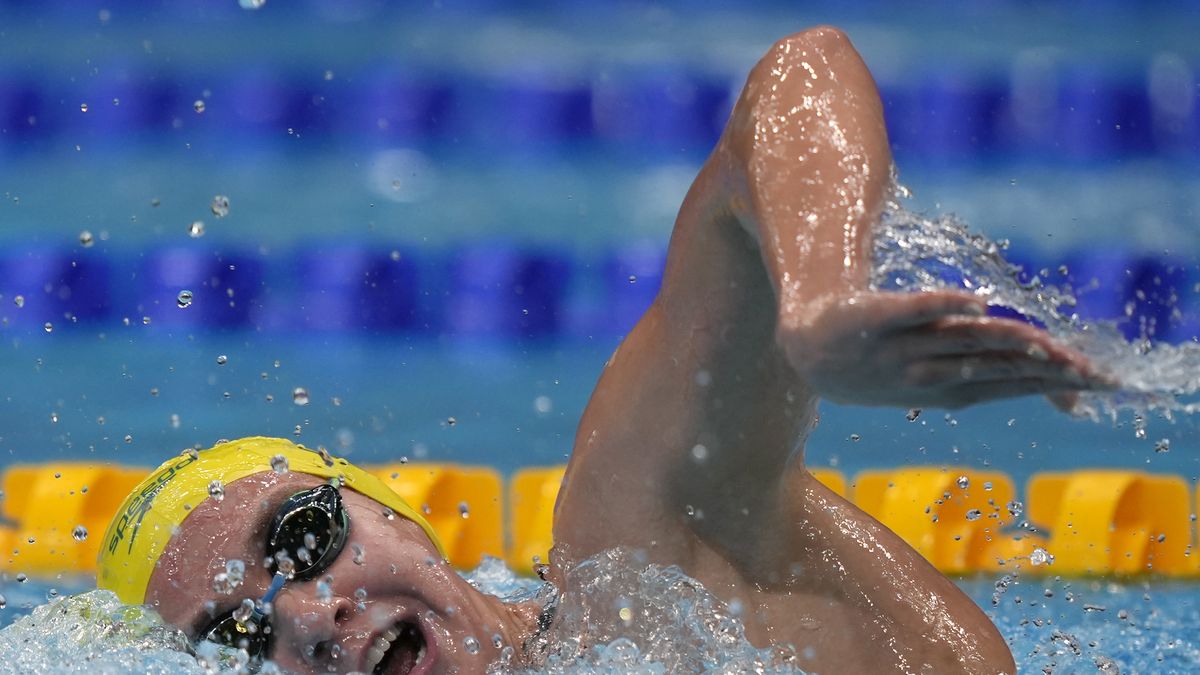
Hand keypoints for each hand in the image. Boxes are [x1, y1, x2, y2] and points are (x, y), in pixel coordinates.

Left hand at [778, 290, 1112, 408]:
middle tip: (1088, 370)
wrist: (807, 352)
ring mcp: (896, 347)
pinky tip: (971, 301)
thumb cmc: (887, 363)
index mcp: (950, 387)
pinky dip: (938, 306)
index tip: (1100, 382)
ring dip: (1001, 340)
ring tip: (1043, 342)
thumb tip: (1068, 400)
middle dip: (1040, 368)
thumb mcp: (945, 380)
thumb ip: (1004, 378)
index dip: (1055, 383)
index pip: (1012, 383)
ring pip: (958, 341)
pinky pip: (905, 310)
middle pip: (992, 365)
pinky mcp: (867, 317)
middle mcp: (927, 371)